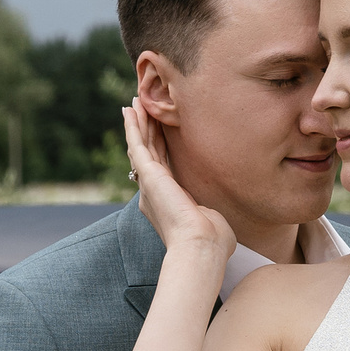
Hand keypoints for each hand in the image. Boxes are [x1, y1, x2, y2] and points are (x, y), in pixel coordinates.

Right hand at [123, 102, 232, 266]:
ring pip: (140, 145)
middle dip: (145, 130)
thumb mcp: (213, 221)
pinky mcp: (149, 176)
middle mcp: (152, 192)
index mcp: (165, 202)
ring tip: (134, 103)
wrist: (201, 247)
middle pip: (147, 152)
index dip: (157, 146)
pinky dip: (133, 127)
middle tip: (140, 109)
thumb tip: (218, 220)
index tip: (156, 130)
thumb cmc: (212, 242)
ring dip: (137, 123)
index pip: (160, 167)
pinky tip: (130, 110)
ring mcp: (148, 183)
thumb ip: (210, 214)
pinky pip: (138, 145)